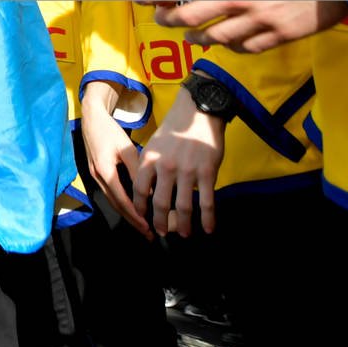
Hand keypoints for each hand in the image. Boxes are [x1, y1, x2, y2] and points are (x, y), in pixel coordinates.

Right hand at [79, 83, 150, 238]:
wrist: (91, 118)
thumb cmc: (110, 131)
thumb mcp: (126, 148)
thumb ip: (136, 170)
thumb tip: (149, 191)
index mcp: (105, 171)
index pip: (122, 199)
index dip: (135, 214)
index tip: (148, 226)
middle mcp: (98, 177)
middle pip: (116, 205)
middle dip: (132, 220)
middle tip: (147, 233)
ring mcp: (95, 176)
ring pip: (112, 200)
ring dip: (127, 214)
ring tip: (142, 225)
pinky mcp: (96, 173)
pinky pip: (110, 193)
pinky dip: (122, 203)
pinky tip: (132, 207)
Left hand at [133, 92, 224, 236]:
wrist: (198, 112)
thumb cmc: (175, 128)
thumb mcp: (154, 144)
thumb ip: (150, 165)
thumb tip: (145, 187)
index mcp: (150, 159)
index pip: (139, 190)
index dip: (140, 207)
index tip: (142, 218)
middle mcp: (166, 167)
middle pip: (160, 203)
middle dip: (160, 222)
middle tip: (162, 233)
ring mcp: (187, 171)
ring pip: (183, 207)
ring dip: (183, 225)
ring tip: (185, 235)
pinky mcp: (207, 172)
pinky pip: (207, 201)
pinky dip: (207, 218)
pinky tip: (208, 228)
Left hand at [136, 0, 347, 51]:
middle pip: (186, 18)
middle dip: (168, 21)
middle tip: (162, 19)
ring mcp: (255, 19)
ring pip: (213, 38)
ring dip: (197, 38)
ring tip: (191, 36)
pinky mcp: (277, 35)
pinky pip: (243, 49)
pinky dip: (229, 47)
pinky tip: (226, 43)